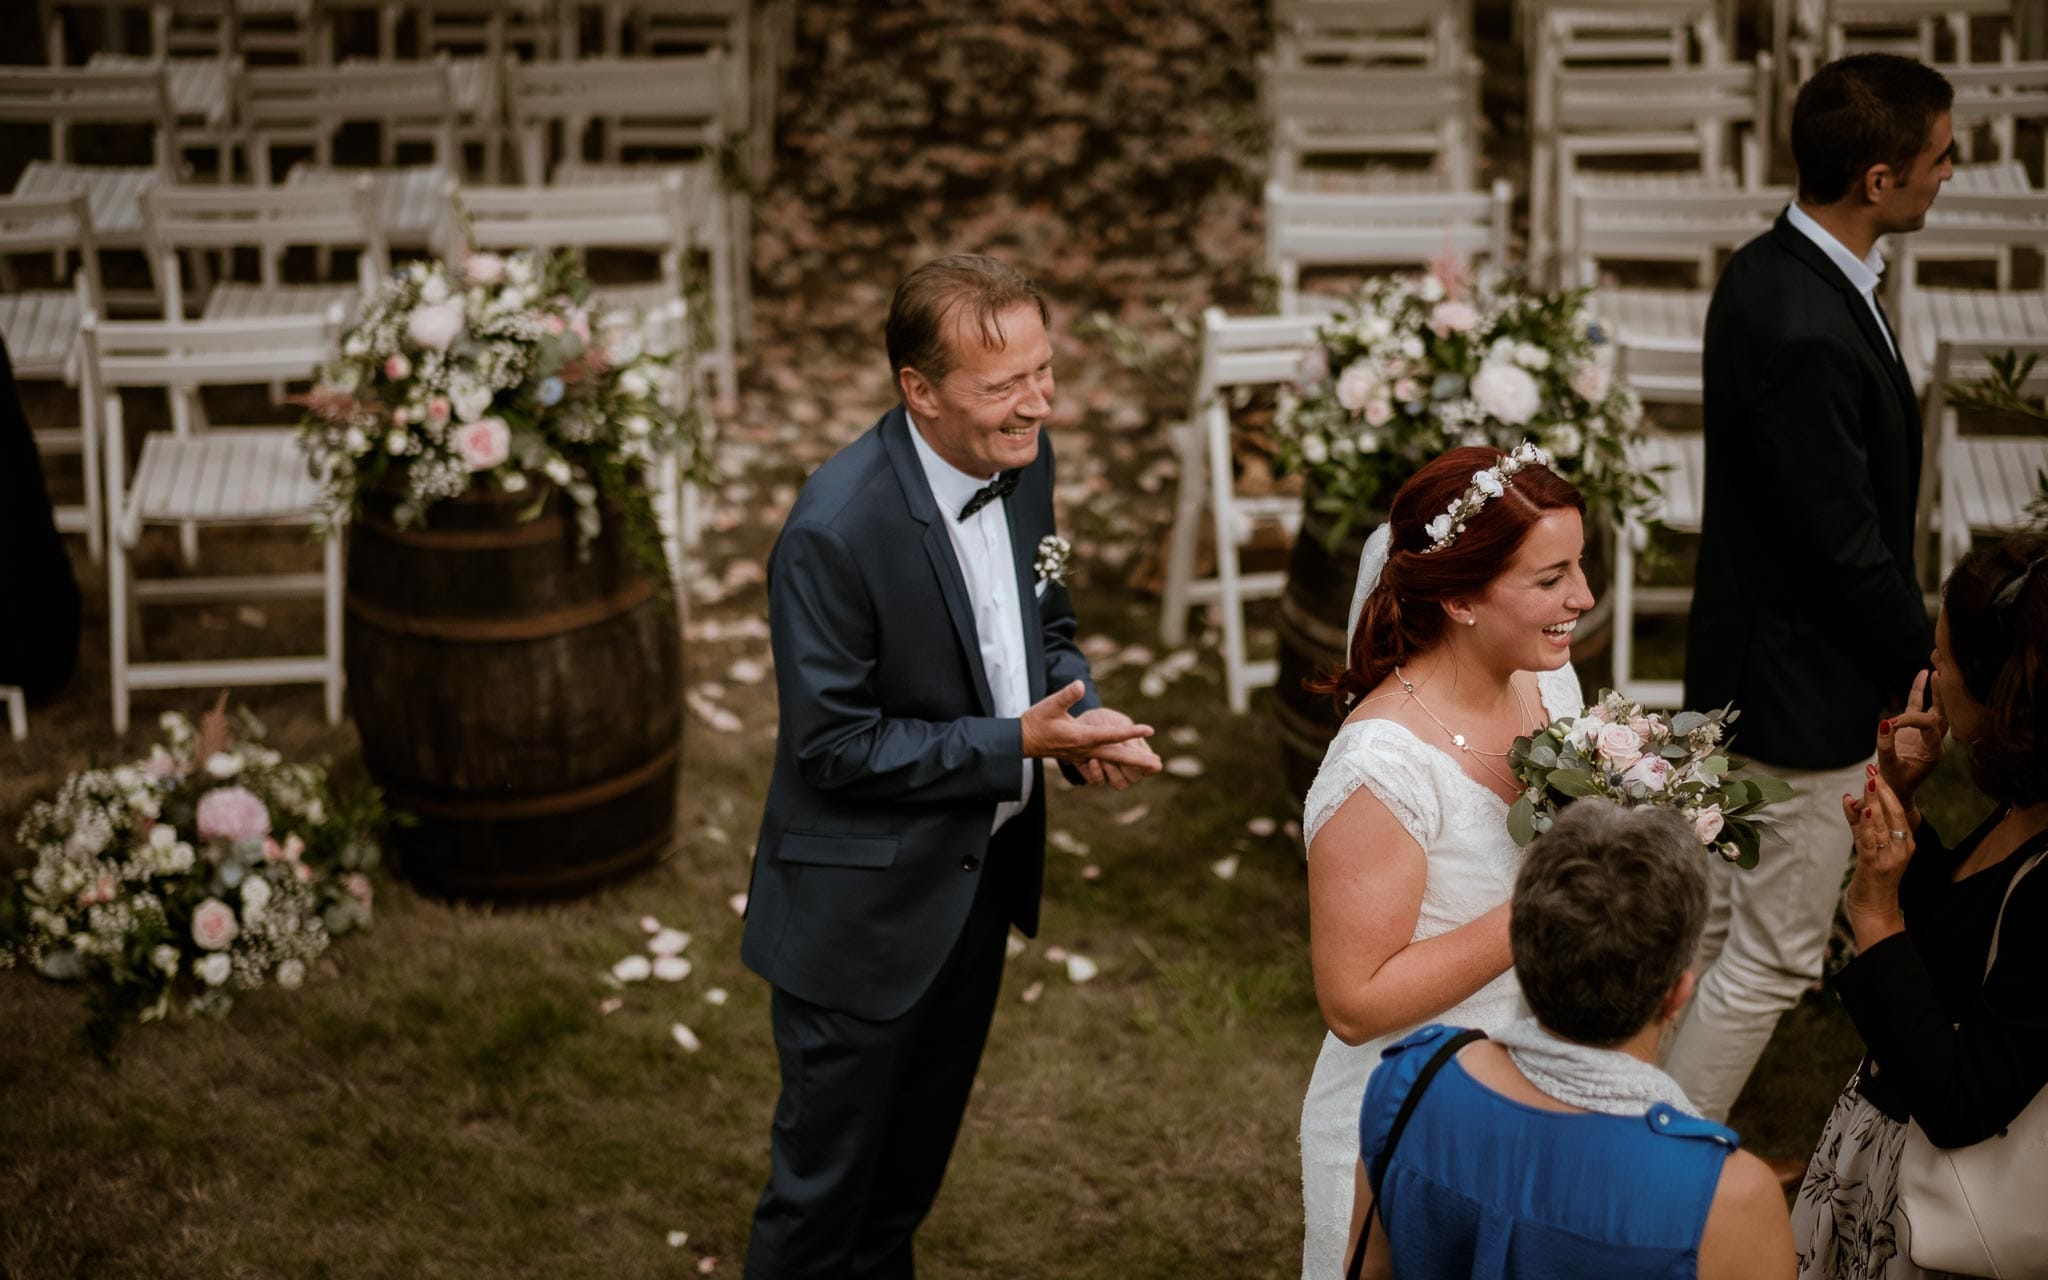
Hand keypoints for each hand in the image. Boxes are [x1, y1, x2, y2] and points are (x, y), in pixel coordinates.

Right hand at [1020, 682, 1155, 768]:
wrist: (1022, 742)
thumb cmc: (1035, 722)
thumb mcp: (1049, 705)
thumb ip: (1066, 696)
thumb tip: (1079, 685)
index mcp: (1082, 737)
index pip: (1112, 735)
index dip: (1131, 732)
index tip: (1149, 729)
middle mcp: (1086, 750)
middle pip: (1118, 756)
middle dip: (1138, 761)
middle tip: (1159, 765)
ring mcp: (1084, 755)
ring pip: (1113, 760)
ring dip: (1133, 763)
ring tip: (1152, 765)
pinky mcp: (1082, 755)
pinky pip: (1105, 761)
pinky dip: (1120, 763)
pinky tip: (1130, 763)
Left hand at [1070, 706, 1162, 789]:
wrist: (1077, 722)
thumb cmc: (1102, 720)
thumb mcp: (1117, 723)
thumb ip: (1130, 739)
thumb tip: (1148, 756)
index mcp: (1137, 752)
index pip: (1150, 767)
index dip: (1150, 767)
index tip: (1146, 760)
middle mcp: (1125, 766)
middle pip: (1135, 778)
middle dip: (1129, 768)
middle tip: (1121, 756)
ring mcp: (1110, 773)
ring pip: (1120, 784)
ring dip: (1113, 772)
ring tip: (1104, 758)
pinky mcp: (1093, 775)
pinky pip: (1098, 782)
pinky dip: (1096, 772)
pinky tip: (1092, 760)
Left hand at [1842, 768, 1911, 947]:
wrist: (1875, 909)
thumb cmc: (1873, 877)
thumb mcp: (1867, 845)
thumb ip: (1858, 823)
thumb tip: (1847, 798)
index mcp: (1904, 842)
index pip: (1897, 811)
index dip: (1886, 790)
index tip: (1876, 770)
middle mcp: (1902, 848)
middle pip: (1892, 814)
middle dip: (1881, 791)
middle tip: (1872, 770)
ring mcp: (1890, 858)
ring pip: (1882, 825)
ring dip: (1873, 802)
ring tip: (1869, 782)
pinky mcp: (1875, 867)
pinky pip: (1870, 842)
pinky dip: (1866, 825)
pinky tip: (1864, 810)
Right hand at [1876, 668, 1945, 808]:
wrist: (1894, 792)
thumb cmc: (1893, 783)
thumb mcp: (1888, 767)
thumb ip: (1886, 746)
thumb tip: (1884, 723)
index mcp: (1933, 753)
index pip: (1928, 726)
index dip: (1910, 720)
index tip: (1890, 723)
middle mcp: (1934, 742)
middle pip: (1943, 714)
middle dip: (1941, 695)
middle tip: (1940, 675)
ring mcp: (1926, 735)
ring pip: (1935, 709)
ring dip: (1935, 691)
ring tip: (1933, 671)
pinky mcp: (1915, 730)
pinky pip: (1919, 708)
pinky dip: (1920, 692)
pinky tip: (1922, 674)